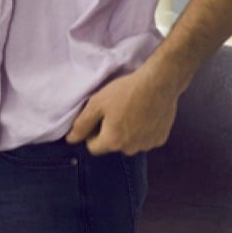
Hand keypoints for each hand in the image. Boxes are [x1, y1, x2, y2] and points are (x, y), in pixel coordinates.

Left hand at [66, 65, 180, 154]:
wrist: (158, 83)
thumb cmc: (125, 92)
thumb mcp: (96, 104)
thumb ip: (82, 124)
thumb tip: (71, 140)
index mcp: (113, 142)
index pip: (93, 147)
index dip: (91, 133)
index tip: (98, 118)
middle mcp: (131, 149)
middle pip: (112, 145)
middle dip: (110, 133)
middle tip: (114, 112)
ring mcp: (148, 145)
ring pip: (129, 143)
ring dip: (126, 133)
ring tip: (130, 112)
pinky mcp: (160, 139)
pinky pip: (144, 139)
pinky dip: (142, 131)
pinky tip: (143, 115)